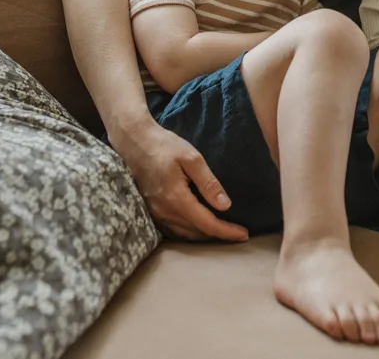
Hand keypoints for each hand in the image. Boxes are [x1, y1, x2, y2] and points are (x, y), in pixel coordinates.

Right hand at [113, 120, 248, 242]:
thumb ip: (208, 183)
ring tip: (223, 233)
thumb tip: (225, 206)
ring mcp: (154, 213)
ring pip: (184, 234)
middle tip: (238, 235)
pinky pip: (172, 230)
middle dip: (219, 236)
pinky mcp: (150, 211)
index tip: (244, 235)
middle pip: (196, 233)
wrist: (134, 142)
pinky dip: (189, 233)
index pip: (206, 224)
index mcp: (176, 199)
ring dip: (204, 236)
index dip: (226, 232)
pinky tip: (199, 228)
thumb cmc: (164, 146)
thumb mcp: (191, 158)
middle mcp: (164, 211)